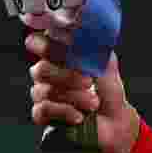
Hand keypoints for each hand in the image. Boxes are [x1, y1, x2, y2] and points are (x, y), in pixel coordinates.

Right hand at [27, 33, 139, 152]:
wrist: (114, 120)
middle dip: (68, 77)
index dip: (44, 44)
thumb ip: (95, 48)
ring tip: (93, 103)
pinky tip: (79, 116)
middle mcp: (46, 72)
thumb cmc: (108, 89)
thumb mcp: (106, 64)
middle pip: (41, 70)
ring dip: (73, 97)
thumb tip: (88, 32)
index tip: (63, 46)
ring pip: (44, 92)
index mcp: (59, 54)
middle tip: (90, 83)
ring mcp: (43, 94)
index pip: (37, 43)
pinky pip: (42, 111)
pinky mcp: (43, 115)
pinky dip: (64, 112)